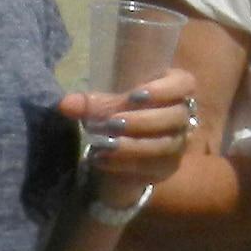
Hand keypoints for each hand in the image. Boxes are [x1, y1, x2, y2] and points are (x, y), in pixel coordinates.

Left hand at [63, 67, 195, 205]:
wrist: (119, 150)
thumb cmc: (120, 113)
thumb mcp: (107, 105)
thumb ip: (91, 103)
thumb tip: (66, 104)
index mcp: (174, 89)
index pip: (185, 83)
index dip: (164, 89)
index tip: (135, 95)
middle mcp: (182, 117)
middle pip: (176, 116)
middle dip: (143, 120)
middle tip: (113, 123)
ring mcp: (178, 144)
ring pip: (165, 145)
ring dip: (134, 145)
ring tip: (106, 144)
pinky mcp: (166, 168)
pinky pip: (152, 167)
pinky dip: (126, 163)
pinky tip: (103, 159)